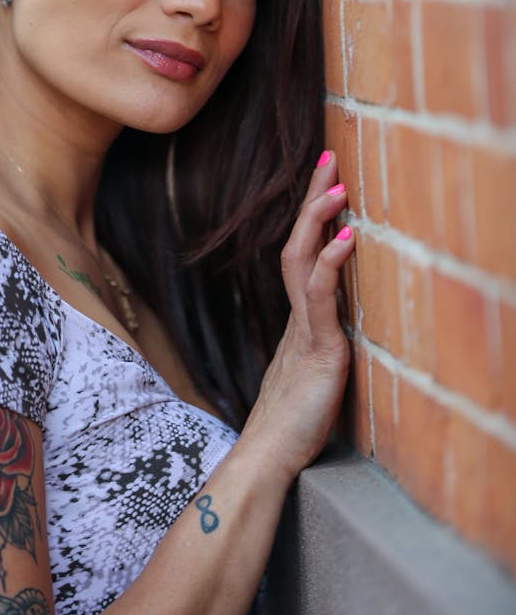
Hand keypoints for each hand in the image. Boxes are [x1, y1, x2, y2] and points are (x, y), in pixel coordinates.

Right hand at [242, 150, 353, 482]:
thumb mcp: (309, 372)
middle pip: (297, 242)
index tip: (323, 179)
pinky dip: (330, 263)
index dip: (311, 216)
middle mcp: (298, 314)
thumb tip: (325, 327)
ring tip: (335, 184)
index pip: (302, 252)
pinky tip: (347, 238)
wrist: (267, 457)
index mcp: (299, 317)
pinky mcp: (317, 349)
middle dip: (312, 198)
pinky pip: (319, 297)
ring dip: (317, 218)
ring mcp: (304, 329)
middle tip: (325, 156)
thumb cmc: (289, 421)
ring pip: (302, 260)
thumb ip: (314, 343)